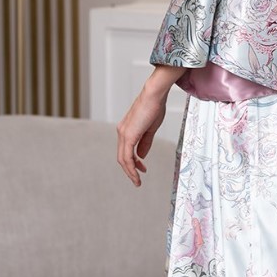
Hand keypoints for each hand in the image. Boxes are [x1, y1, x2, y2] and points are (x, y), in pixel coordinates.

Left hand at [116, 66, 178, 186]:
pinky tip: (137, 174)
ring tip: (137, 181)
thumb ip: (145, 143)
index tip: (142, 168)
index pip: (126, 150)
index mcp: (127, 129)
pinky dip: (131, 167)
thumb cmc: (155, 106)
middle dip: (130, 170)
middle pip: (122, 157)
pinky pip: (127, 156)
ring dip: (130, 172)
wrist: (154, 95)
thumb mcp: (150, 128)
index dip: (133, 162)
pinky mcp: (128, 135)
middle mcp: (122, 132)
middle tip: (138, 179)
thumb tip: (141, 156)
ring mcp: (123, 134)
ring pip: (123, 159)